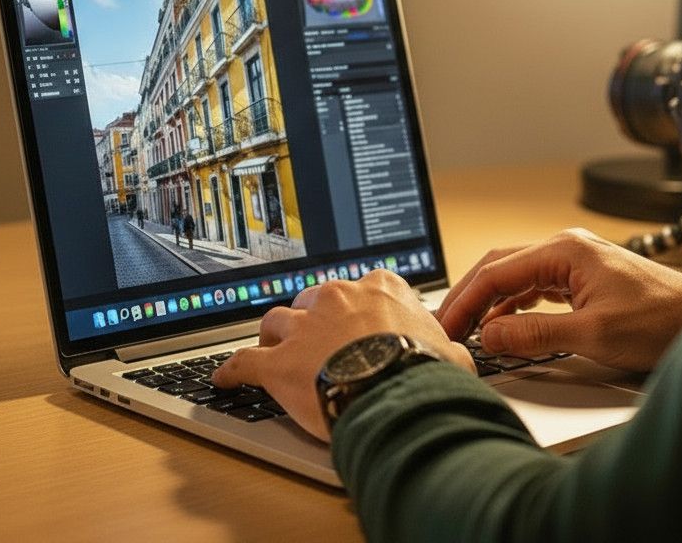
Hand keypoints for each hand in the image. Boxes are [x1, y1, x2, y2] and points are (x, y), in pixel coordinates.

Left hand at [212, 269, 474, 441]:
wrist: (398, 393)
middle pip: (313, 300)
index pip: (364, 287)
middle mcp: (337, 298)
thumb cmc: (427, 372)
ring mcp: (304, 328)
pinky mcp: (278, 362)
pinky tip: (226, 380)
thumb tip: (455, 358)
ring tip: (271, 349)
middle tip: (316, 340)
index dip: (359, 307)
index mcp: (380, 289)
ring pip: (276, 321)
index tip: (359, 320)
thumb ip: (445, 346)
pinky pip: (244, 362)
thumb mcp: (451, 352)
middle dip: (312, 318)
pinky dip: (232, 372)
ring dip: (273, 336)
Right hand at [436, 228, 681, 372]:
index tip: (446, 327)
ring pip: (517, 278)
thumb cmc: (660, 320)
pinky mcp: (585, 279)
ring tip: (468, 330)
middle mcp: (567, 248)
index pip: (496, 271)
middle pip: (501, 267)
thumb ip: (534, 334)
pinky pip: (537, 288)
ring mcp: (577, 262)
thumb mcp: (592, 334)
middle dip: (470, 297)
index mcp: (565, 250)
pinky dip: (515, 307)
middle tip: (447, 328)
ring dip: (491, 303)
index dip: (465, 301)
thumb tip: (489, 334)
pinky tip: (505, 326)